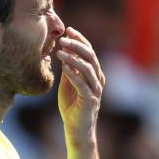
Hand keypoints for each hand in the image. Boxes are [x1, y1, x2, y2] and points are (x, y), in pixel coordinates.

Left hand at [56, 27, 104, 144]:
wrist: (76, 129)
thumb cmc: (72, 106)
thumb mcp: (68, 83)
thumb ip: (68, 69)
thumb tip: (64, 52)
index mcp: (94, 74)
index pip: (89, 52)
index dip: (80, 39)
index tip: (68, 30)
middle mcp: (98, 80)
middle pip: (90, 57)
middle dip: (77, 45)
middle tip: (63, 38)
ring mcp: (95, 90)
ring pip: (87, 69)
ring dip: (73, 58)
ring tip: (60, 52)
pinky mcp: (90, 100)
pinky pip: (82, 84)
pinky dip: (73, 74)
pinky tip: (64, 67)